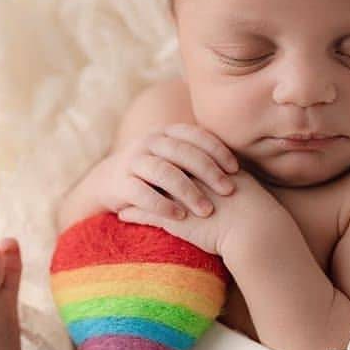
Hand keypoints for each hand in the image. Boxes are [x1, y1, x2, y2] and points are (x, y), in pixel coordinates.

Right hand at [99, 122, 241, 223]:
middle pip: (182, 152)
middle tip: (228, 190)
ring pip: (164, 172)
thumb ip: (198, 155)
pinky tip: (179, 217)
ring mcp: (133, 161)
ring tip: (207, 210)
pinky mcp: (120, 183)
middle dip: (208, 171)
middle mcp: (149, 142)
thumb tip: (241, 166)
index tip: (236, 169)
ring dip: (188, 191)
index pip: (196, 135)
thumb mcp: (175, 157)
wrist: (108, 181)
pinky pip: (142, 193)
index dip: (217, 150)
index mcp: (166, 132)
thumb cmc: (155, 171)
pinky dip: (162, 205)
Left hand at [116, 165, 281, 255]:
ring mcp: (179, 198)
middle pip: (158, 168)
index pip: (176, 156)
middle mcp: (189, 178)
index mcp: (204, 165)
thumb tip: (227, 170)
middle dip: (143, 169)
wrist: (255, 229)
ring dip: (133, 191)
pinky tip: (122, 215)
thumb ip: (228, 174)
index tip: (152, 157)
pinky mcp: (174, 219)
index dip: (163, 157)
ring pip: (147, 190)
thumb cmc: (255, 210)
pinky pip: (146, 214)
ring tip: (120, 193)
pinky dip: (133, 213)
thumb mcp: (241, 183)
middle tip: (130, 170)